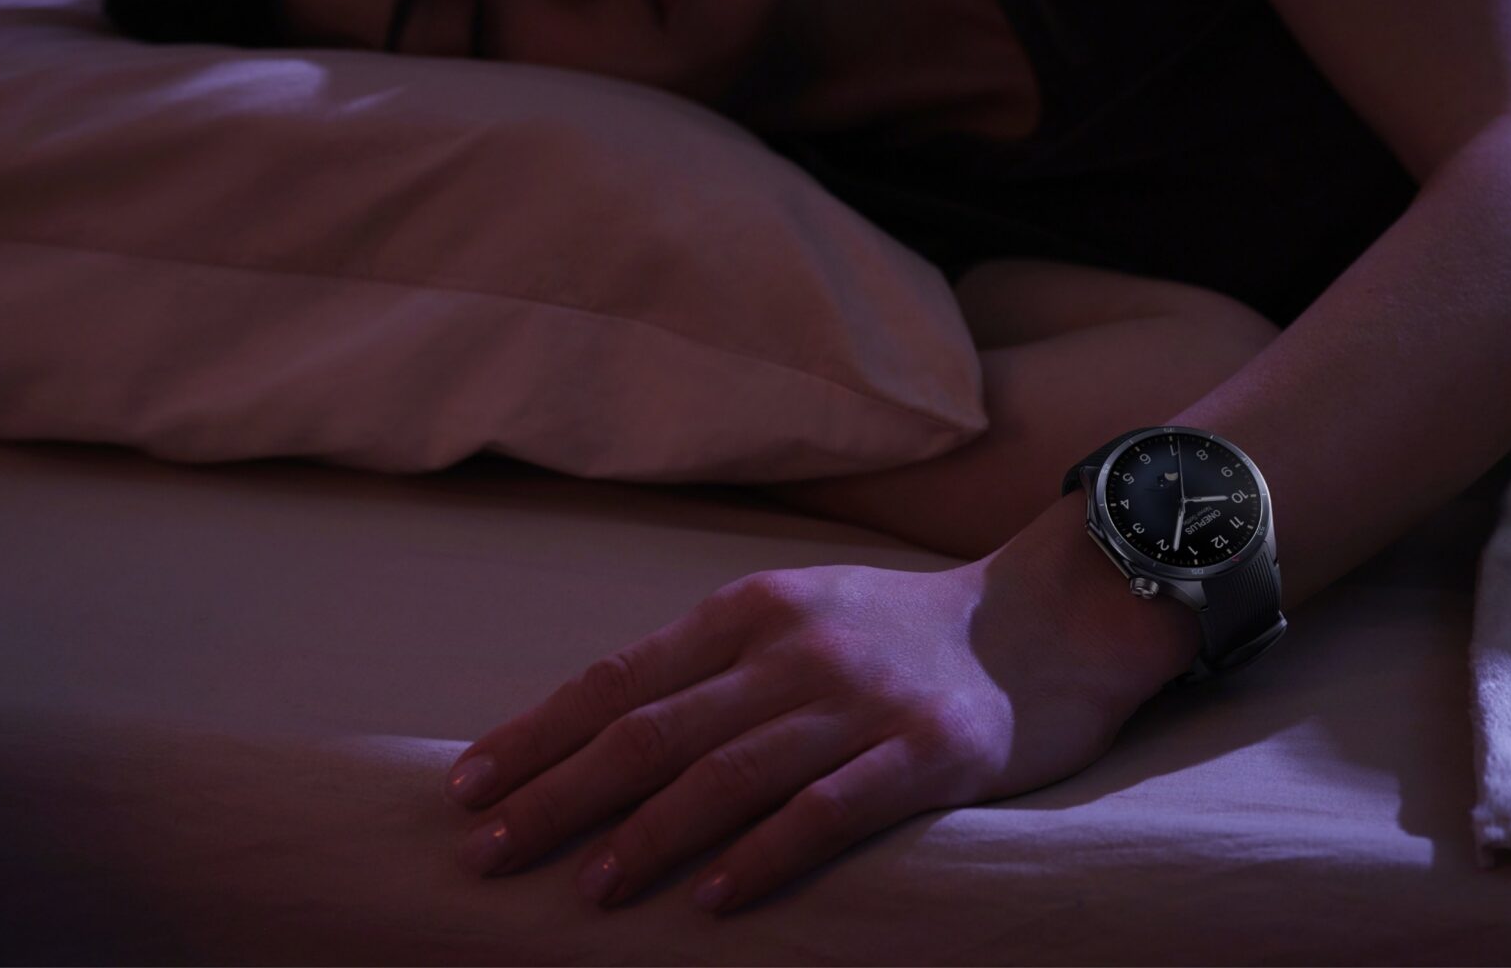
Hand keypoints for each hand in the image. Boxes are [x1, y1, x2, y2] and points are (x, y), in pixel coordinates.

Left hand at [438, 535, 1175, 917]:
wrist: (1042, 623)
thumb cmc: (894, 637)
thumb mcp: (793, 621)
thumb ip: (707, 671)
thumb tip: (590, 743)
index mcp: (749, 610)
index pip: (619, 679)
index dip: (537, 735)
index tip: (467, 790)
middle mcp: (796, 649)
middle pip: (654, 729)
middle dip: (560, 794)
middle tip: (488, 852)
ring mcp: (862, 701)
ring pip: (730, 772)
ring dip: (650, 835)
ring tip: (590, 891)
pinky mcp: (927, 753)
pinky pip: (831, 810)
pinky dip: (766, 855)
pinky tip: (716, 899)